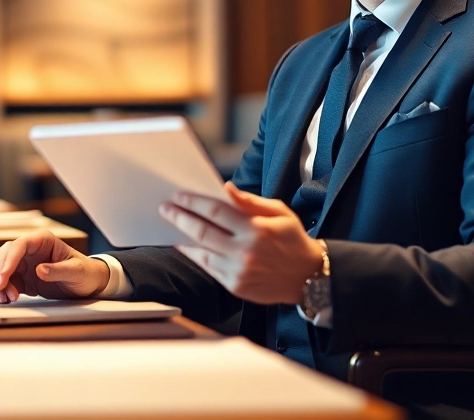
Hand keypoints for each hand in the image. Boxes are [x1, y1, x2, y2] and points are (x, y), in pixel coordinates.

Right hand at [0, 230, 110, 302]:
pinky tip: (0, 299)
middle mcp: (29, 249)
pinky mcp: (19, 276)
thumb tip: (39, 270)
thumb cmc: (84, 272)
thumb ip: (59, 270)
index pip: (18, 246)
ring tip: (3, 299)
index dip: (7, 262)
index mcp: (42, 240)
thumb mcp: (77, 271)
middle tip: (0, 293)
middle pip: (2, 255)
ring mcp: (22, 262)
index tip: (2, 279)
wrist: (87, 284)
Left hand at [159, 181, 321, 305]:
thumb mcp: (279, 213)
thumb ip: (250, 201)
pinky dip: (194, 255)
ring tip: (171, 226)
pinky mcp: (235, 286)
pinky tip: (186, 245)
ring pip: (201, 252)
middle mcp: (245, 252)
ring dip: (182, 238)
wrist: (308, 277)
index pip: (216, 212)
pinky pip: (208, 267)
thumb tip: (225, 188)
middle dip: (180, 218)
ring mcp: (238, 271)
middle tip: (165, 209)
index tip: (179, 196)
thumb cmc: (292, 239)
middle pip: (203, 232)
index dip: (194, 202)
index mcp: (256, 229)